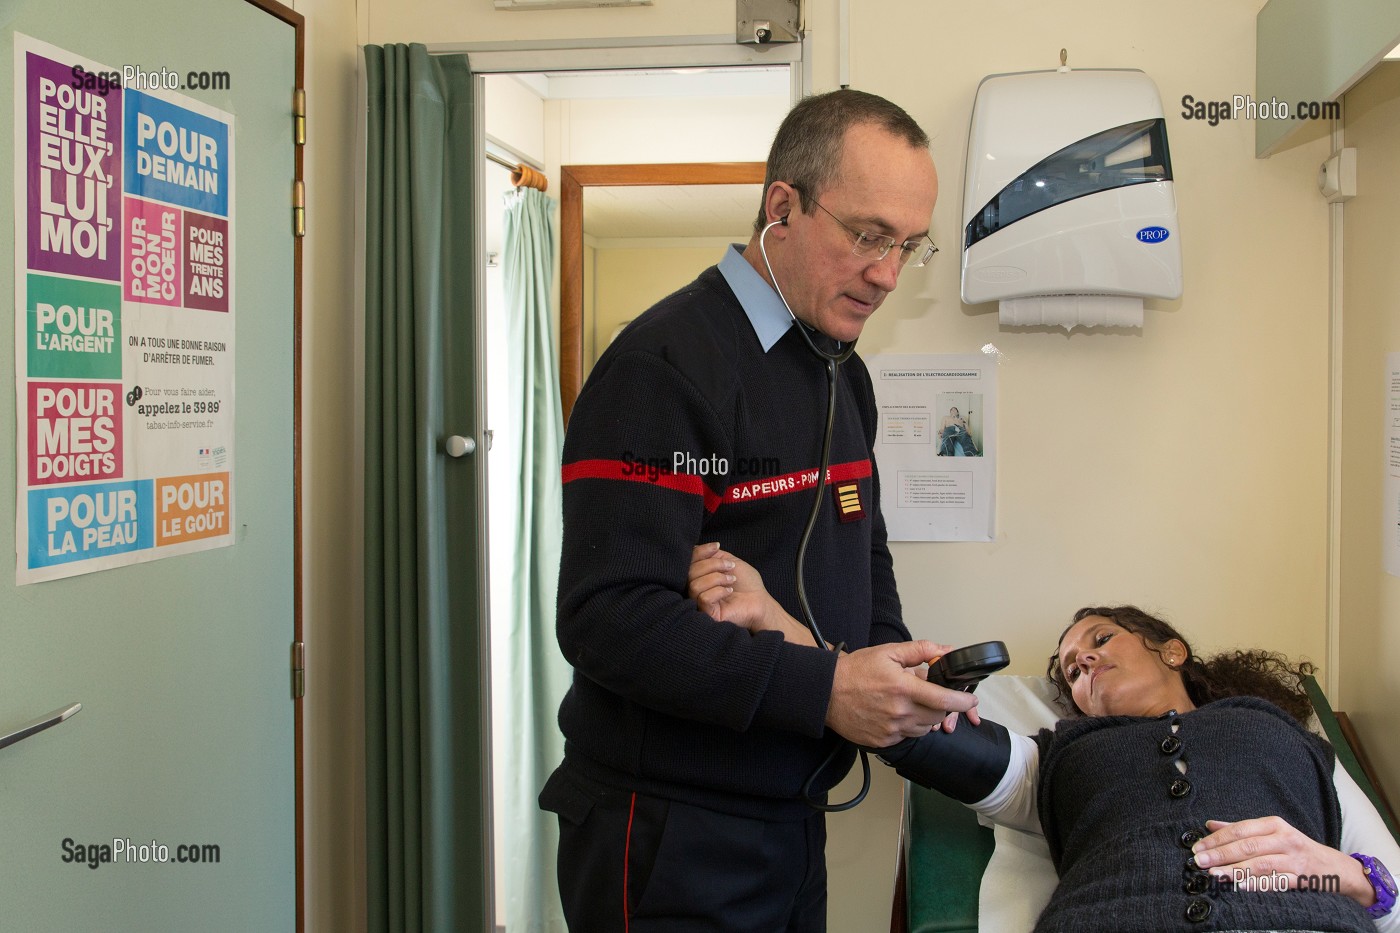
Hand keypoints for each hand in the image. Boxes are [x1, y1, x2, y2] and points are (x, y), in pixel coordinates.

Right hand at [687, 543, 816, 646]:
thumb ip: (713, 555)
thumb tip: (697, 547)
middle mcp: (696, 589)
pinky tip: (729, 591)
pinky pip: (704, 598)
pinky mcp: (708, 614)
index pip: (689, 561)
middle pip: (689, 572)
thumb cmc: (746, 583)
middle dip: (712, 565)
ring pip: (694, 585)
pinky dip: (718, 591)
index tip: (716, 546)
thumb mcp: (730, 562)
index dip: (700, 551)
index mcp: (700, 576)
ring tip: (732, 580)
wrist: (760, 601)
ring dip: (716, 578)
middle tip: (731, 567)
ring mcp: (700, 603)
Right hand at [826, 640, 978, 747]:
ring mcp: (891, 729)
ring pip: (924, 729)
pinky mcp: (883, 741)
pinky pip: (906, 737)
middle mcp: (900, 712)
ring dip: (926, 717)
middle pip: (937, 716)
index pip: (944, 699)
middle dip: (942, 706)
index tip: (971, 700)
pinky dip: (908, 726)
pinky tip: (896, 714)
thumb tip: (944, 650)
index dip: (963, 701)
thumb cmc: (855, 672)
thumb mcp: (888, 653)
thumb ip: (919, 651)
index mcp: (903, 688)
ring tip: (911, 703)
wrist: (826, 693)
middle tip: (933, 695)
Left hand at [1191, 817, 1373, 906]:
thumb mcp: (1271, 833)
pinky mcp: (1302, 878)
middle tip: (1200, 861)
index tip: (1198, 847)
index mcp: (1274, 825)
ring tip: (1214, 874)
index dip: (1217, 838)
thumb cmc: (1295, 848)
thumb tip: (1210, 825)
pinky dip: (1259, 883)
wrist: (1334, 867)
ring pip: (1260, 863)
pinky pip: (1277, 881)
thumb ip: (1241, 829)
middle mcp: (1285, 839)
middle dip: (1221, 854)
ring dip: (1235, 869)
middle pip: (1248, 846)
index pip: (1240, 829)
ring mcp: (1294, 859)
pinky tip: (1241, 885)